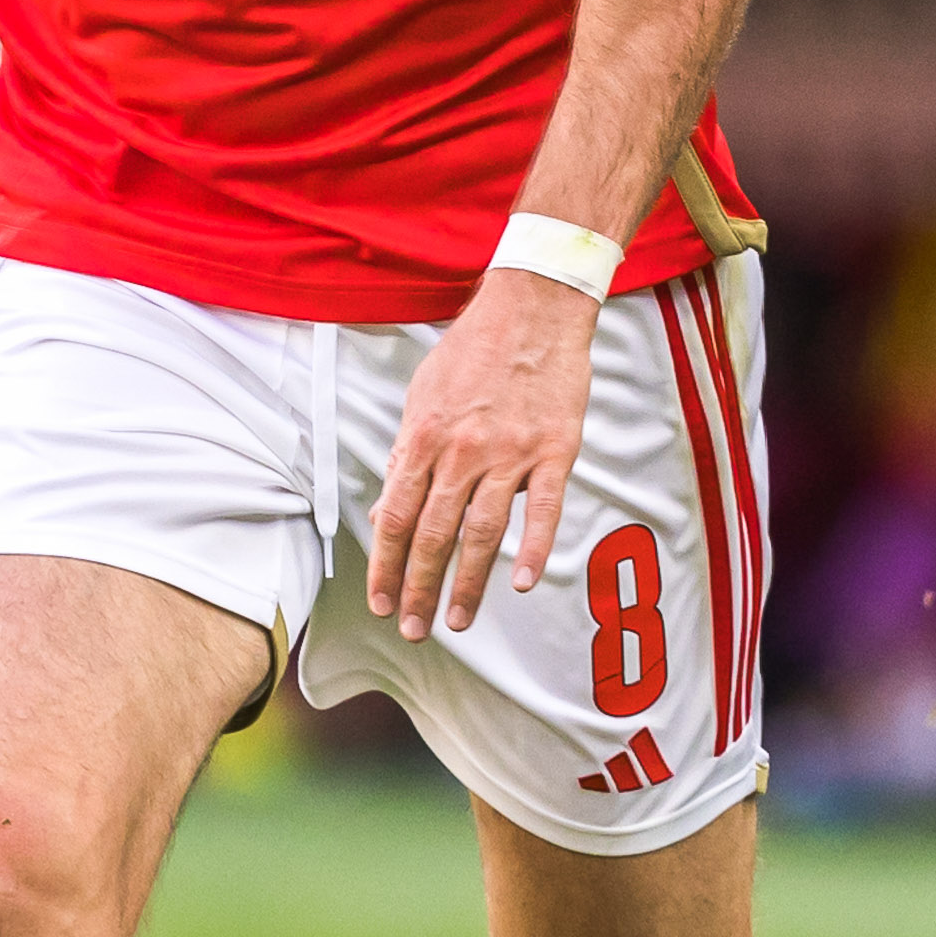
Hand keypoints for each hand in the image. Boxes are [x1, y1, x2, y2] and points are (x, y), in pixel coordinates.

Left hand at [366, 268, 598, 639]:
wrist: (534, 308)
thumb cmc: (474, 350)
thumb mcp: (423, 393)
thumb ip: (409, 449)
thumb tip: (392, 500)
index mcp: (424, 437)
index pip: (395, 517)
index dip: (384, 566)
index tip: (380, 601)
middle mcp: (463, 451)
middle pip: (434, 535)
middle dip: (419, 589)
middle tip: (413, 628)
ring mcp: (511, 453)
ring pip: (484, 533)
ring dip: (469, 584)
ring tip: (459, 620)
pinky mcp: (555, 451)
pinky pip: (543, 510)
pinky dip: (532, 550)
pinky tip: (520, 584)